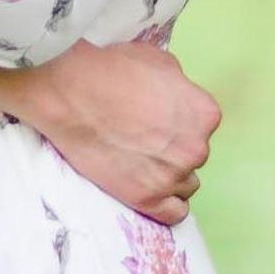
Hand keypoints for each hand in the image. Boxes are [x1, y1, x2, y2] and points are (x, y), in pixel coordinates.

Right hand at [21, 37, 222, 225]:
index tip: (155, 120)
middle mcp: (197, 147)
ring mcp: (173, 176)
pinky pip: (175, 213)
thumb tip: (178, 97)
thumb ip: (180, 85)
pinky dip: (165, 204)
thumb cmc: (111, 71)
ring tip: (140, 164)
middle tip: (142, 139)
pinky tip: (149, 190)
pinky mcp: (148, 199)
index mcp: (205, 114)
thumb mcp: (158, 60)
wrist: (70, 96)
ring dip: (168, 175)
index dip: (178, 123)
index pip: (202, 127)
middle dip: (173, 149)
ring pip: (185, 184)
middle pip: (193, 155)